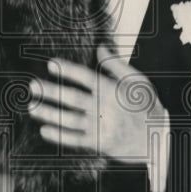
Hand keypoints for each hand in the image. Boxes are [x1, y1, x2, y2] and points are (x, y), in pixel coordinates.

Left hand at [28, 45, 165, 163]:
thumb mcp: (138, 81)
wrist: (158, 139)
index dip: (68, 70)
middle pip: (73, 98)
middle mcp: (105, 108)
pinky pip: (75, 139)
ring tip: (32, 106)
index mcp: (113, 90)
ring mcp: (101, 127)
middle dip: (51, 91)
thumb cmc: (147, 107)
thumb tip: (100, 48)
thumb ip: (116, 65)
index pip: (86, 77)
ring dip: (49, 113)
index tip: (51, 64)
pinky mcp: (99, 143)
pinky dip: (59, 135)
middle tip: (33, 86)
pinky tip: (45, 130)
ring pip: (70, 119)